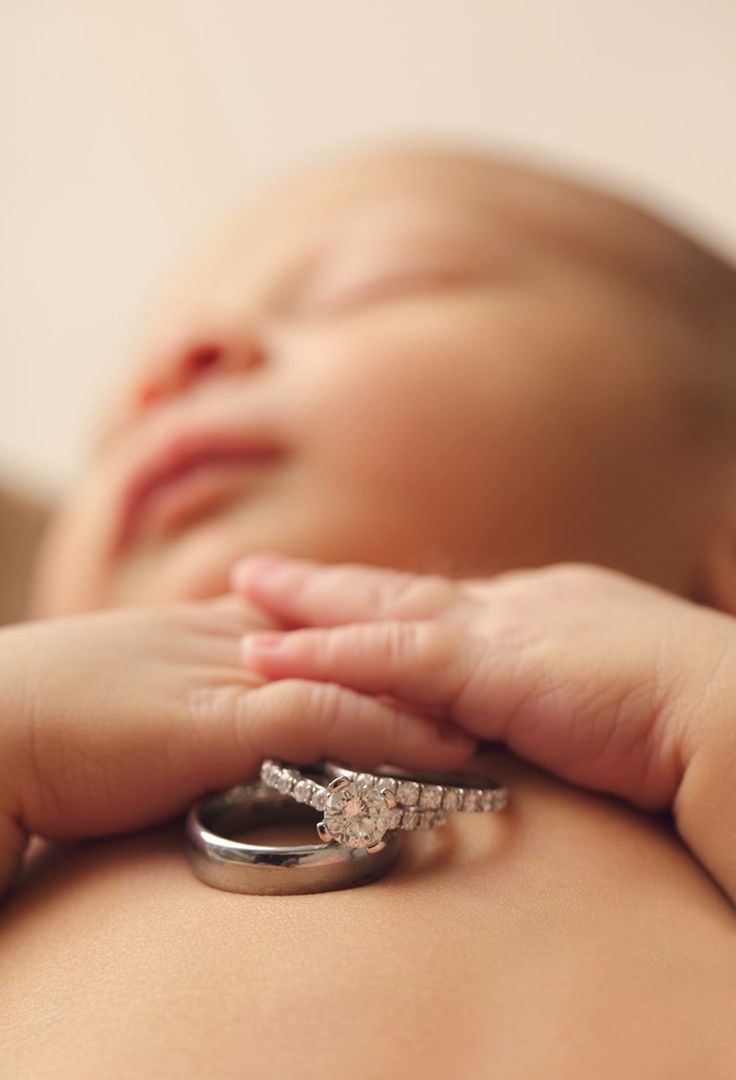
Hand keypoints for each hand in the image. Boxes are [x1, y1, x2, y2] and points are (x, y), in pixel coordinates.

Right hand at [0, 597, 472, 896]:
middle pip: (360, 628)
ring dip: (435, 690)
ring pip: (358, 669)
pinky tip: (447, 745)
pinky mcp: (219, 721)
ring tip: (507, 704)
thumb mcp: (145, 691)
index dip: (394, 626)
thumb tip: (242, 718)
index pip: (329, 613)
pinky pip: (326, 716)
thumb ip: (202, 695)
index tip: (454, 641)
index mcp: (220, 625)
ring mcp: (233, 673)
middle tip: (507, 656)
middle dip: (434, 645)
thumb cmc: (52, 716)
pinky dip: (391, 730)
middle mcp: (239, 635)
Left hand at [233, 555, 735, 901]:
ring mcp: (498, 628)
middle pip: (401, 588)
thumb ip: (565, 698)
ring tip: (243, 593)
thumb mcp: (618, 693)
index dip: (390, 604)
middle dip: (331, 585)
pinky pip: (386, 657)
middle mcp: (514, 603)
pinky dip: (323, 656)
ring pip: (381, 610)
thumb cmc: (692, 713)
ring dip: (308, 605)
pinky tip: (268, 658)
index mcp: (546, 609)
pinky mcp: (487, 665)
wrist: (731, 712)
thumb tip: (544, 719)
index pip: (450, 603)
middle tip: (266, 574)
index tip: (344, 603)